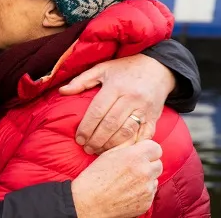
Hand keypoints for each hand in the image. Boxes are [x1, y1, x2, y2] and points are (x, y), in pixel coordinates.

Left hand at [59, 54, 174, 153]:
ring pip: (126, 133)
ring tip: (99, 151)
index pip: (98, 111)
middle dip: (96, 140)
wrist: (158, 67)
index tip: (79, 139)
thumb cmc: (126, 68)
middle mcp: (132, 98)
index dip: (86, 127)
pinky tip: (119, 152)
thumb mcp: (103, 68)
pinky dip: (131, 146)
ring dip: (111, 145)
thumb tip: (62, 91)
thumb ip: (82, 80)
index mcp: (116, 86)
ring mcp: (145, 109)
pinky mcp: (154, 118)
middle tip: (87, 148)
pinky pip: (143, 137)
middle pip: (110, 124)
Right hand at [71, 140, 162, 217]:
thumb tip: (137, 137)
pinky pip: (150, 193)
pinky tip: (128, 192)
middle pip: (158, 164)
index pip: (156, 148)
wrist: (89, 203)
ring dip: (146, 179)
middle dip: (149, 164)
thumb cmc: (94, 177)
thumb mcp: (108, 154)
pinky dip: (142, 192)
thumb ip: (126, 144)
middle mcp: (144, 172)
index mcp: (135, 157)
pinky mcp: (146, 203)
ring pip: (154, 179)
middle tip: (134, 168)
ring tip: (128, 181)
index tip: (141, 154)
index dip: (148, 150)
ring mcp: (147, 189)